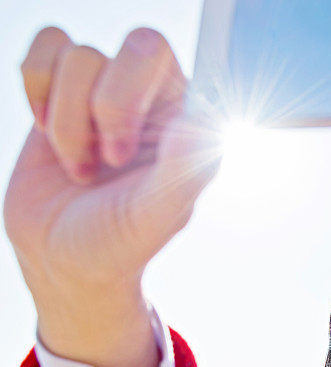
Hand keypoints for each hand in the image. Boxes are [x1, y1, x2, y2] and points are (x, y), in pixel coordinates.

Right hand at [3, 27, 221, 300]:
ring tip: (82, 168)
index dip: (135, 101)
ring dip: (69, 122)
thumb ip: (184, 172)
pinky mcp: (61, 92)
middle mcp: (155, 99)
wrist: (64, 261)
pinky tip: (48, 133)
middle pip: (137, 45)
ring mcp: (106, 92)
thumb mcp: (156, 218)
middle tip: (109, 161)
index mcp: (189, 121)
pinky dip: (37, 90)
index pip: (182, 66)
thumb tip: (197, 120)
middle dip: (109, 107)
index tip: (123, 159)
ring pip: (79, 55)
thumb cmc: (119, 243)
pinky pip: (47, 47)